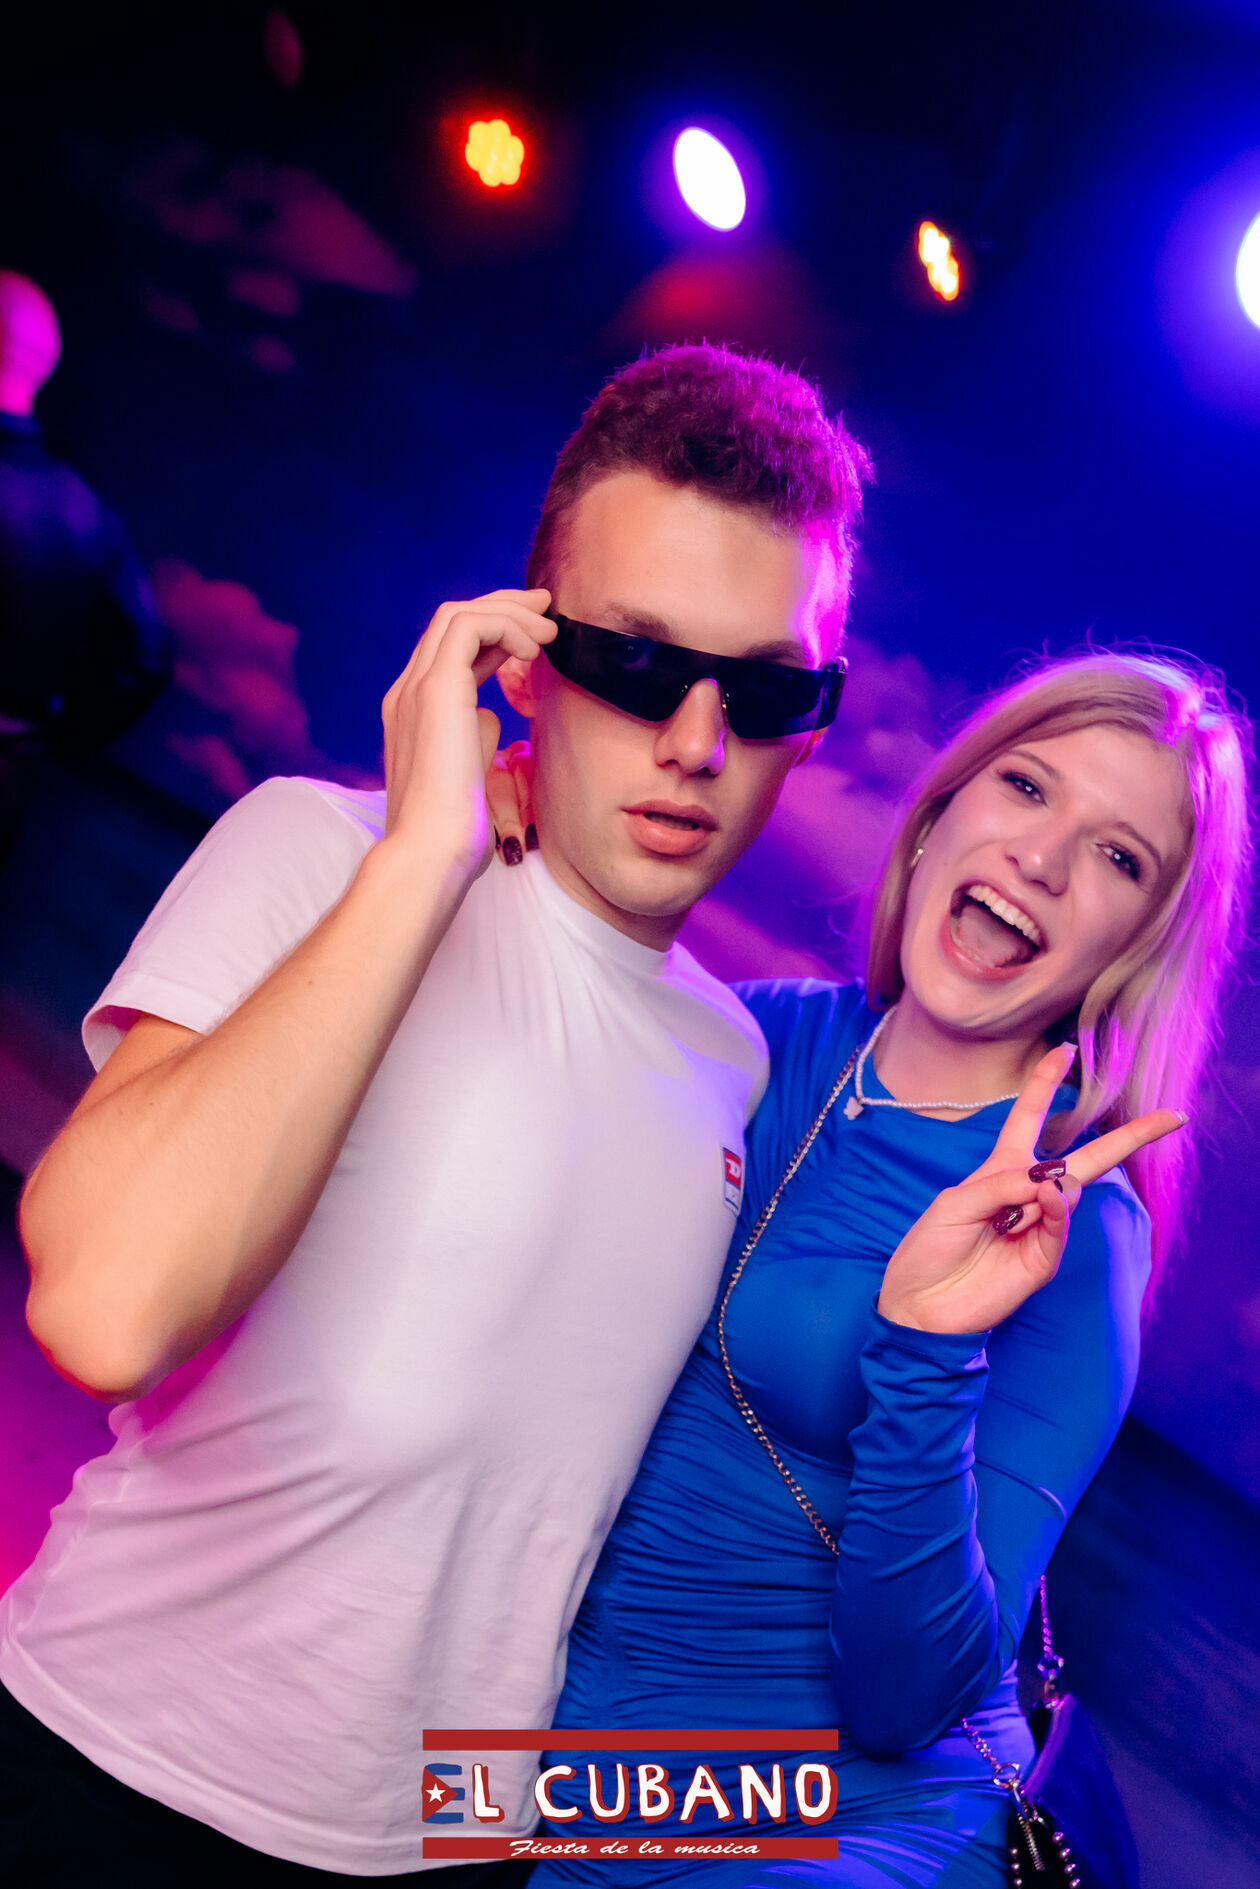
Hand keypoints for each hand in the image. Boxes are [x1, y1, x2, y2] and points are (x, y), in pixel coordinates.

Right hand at [380, 589, 552, 878]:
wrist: (430, 853)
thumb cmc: (453, 832)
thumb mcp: (469, 775)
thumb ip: (475, 739)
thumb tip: (491, 717)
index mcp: (412, 713)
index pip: (451, 653)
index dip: (494, 635)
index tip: (535, 635)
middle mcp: (407, 693)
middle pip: (451, 623)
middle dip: (503, 608)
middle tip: (546, 609)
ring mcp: (415, 689)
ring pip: (458, 616)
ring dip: (510, 614)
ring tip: (549, 630)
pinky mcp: (436, 689)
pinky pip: (470, 627)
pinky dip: (506, 626)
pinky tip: (534, 648)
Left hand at [876, 1044, 1184, 1334]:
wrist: (920, 1303)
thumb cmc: (930, 1247)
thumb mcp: (955, 1202)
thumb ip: (1001, 1185)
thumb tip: (1051, 1181)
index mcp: (1000, 1170)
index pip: (1028, 1118)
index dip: (1045, 1085)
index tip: (1064, 1051)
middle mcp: (1027, 1194)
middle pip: (1085, 1158)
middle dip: (1128, 1138)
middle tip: (1170, 1117)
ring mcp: (1041, 1226)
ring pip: (1070, 1190)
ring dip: (1046, 1187)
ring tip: (1013, 1208)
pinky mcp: (1044, 1257)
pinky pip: (1061, 1223)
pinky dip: (1056, 1206)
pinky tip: (1045, 1197)